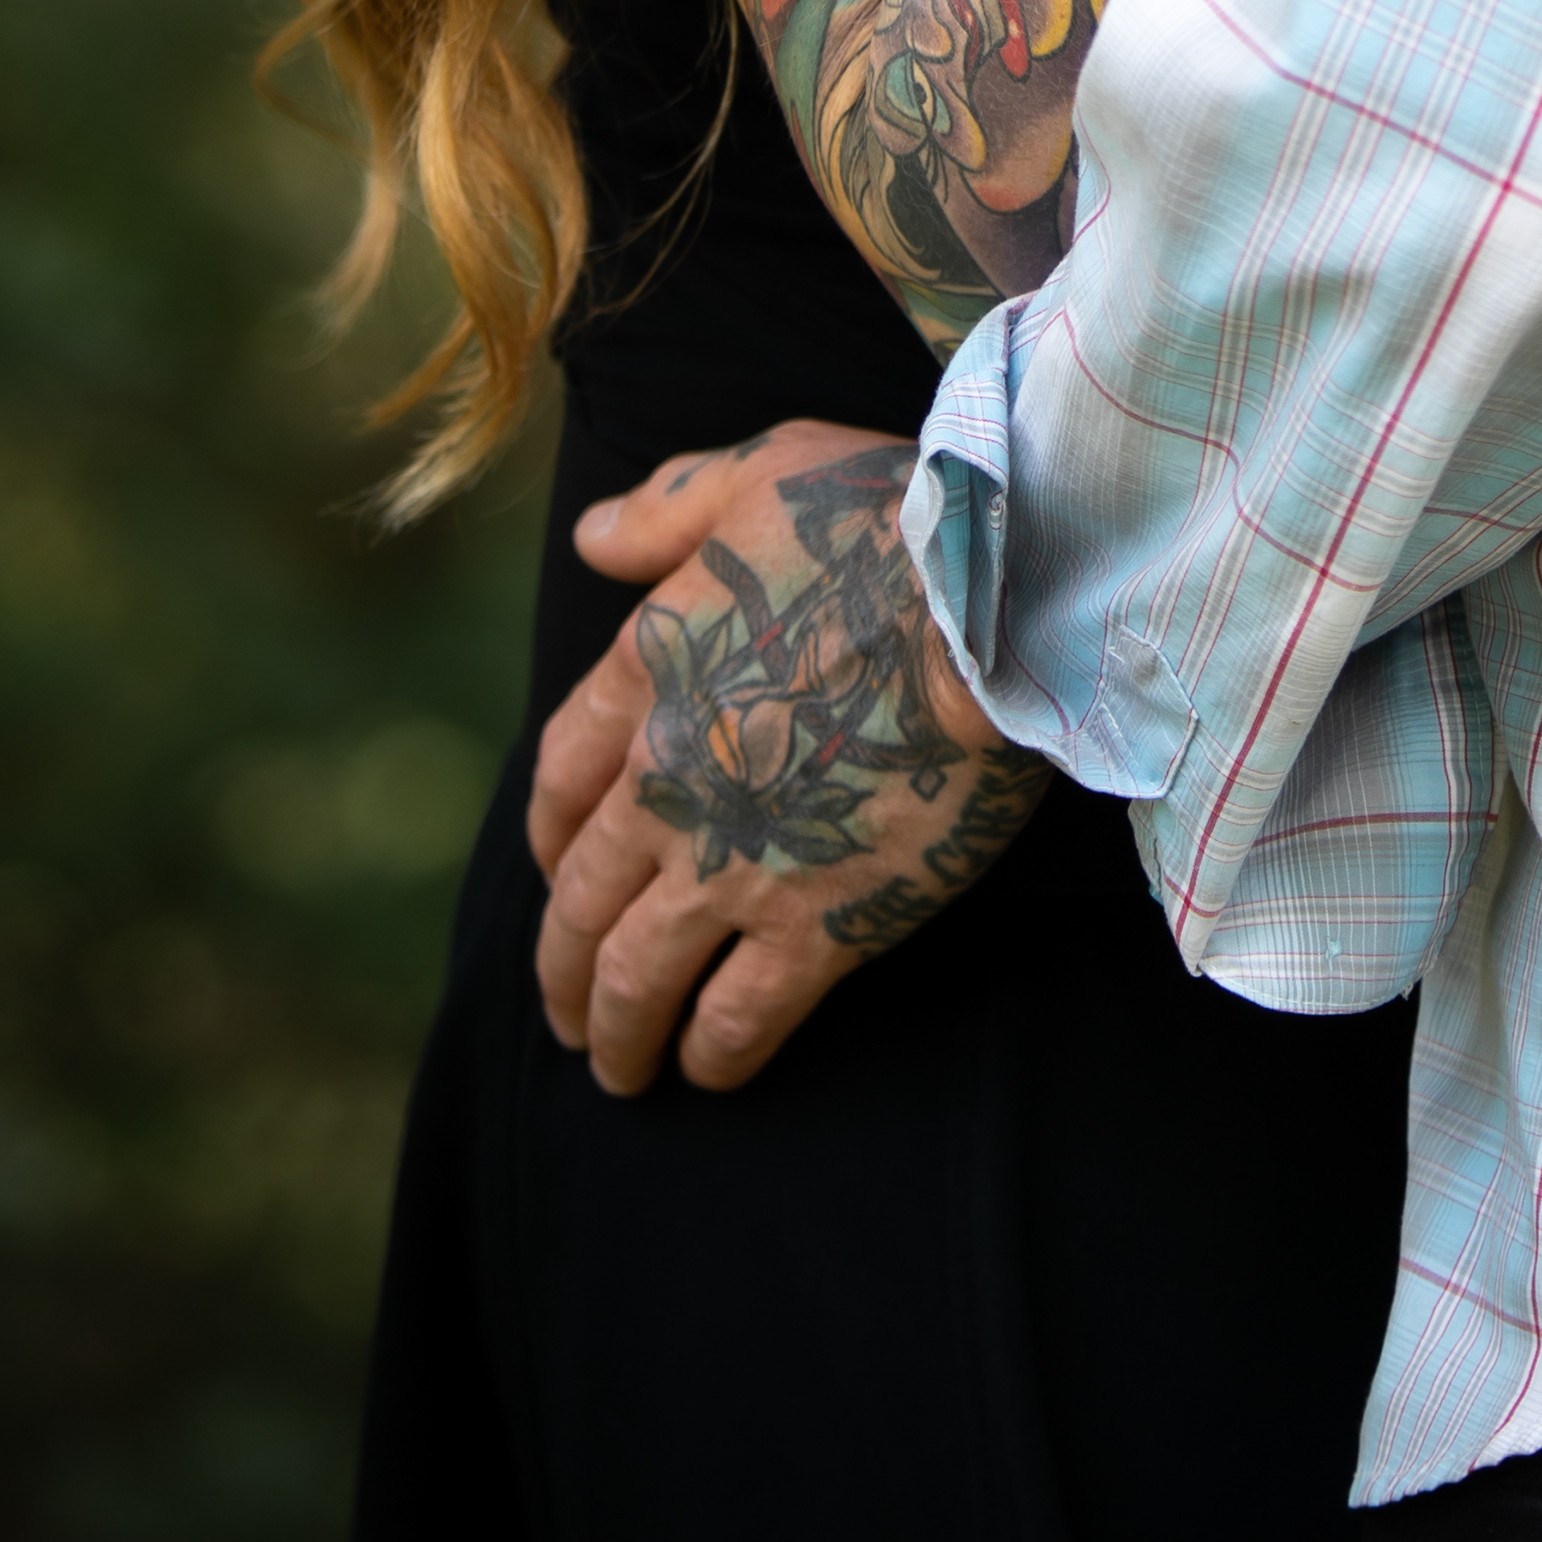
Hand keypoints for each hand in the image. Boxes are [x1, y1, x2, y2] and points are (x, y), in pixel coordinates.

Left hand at [526, 421, 1042, 1093]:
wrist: (991, 596)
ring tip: (623, 1072)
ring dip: (621, 1036)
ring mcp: (734, 865)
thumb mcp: (761, 469)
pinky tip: (708, 1071)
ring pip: (638, 981)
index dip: (550, 840)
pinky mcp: (819, 925)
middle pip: (579, 906)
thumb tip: (591, 536)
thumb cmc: (888, 515)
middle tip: (571, 1016)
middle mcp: (663, 789)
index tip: (556, 872)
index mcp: (643, 677)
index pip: (559, 784)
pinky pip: (738, 1018)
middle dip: (566, 973)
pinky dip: (712, 1056)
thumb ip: (667, 509)